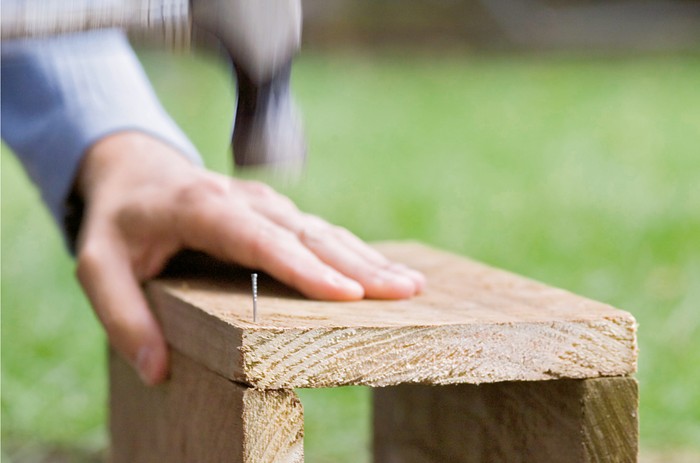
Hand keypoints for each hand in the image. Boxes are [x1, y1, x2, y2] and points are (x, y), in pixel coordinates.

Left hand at [75, 132, 424, 384]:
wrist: (135, 168)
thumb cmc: (119, 219)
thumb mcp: (98, 264)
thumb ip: (122, 315)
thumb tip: (157, 369)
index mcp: (202, 209)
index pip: (260, 240)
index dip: (305, 267)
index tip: (347, 295)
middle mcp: (244, 202)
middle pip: (308, 234)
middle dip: (359, 265)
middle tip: (404, 292)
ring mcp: (265, 205)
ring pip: (323, 231)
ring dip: (368, 258)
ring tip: (410, 285)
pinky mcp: (276, 213)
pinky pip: (319, 232)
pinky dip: (355, 251)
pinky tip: (384, 270)